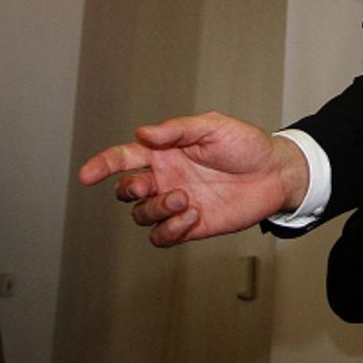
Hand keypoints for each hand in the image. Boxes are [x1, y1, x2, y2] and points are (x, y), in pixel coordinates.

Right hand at [78, 111, 309, 246]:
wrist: (275, 173)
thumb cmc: (246, 145)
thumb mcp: (214, 126)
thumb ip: (178, 130)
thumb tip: (143, 133)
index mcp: (165, 152)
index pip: (123, 158)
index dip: (102, 165)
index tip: (87, 175)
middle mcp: (166, 178)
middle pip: (126, 191)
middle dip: (130, 190)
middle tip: (151, 185)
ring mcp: (176, 203)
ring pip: (141, 215)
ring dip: (156, 209)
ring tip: (185, 199)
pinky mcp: (190, 225)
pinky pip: (162, 236)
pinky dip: (170, 229)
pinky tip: (192, 216)